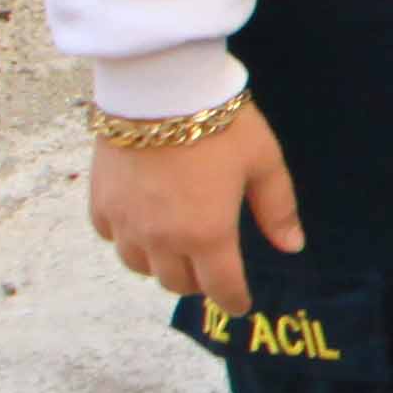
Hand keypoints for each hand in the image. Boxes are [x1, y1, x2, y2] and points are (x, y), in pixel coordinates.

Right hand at [91, 107, 297, 325]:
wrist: (159, 88)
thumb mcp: (264, 164)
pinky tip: (143, 221)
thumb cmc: (220, 123)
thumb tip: (291, 246)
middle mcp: (162, 238)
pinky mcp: (100, 203)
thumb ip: (277, 210)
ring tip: (177, 246)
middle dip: (199, 281)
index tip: (239, 304)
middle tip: (212, 266)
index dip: (233, 300)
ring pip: (140, 267)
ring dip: (161, 264)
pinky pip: (112, 238)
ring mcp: (126, 223)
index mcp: (207, 234)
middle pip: (177, 283)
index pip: (221, 288)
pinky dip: (128, 239)